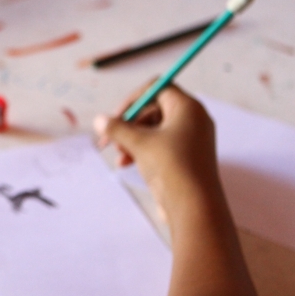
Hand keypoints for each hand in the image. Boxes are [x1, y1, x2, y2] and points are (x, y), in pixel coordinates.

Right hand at [94, 84, 220, 215]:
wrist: (194, 207)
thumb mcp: (139, 143)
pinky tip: (126, 164)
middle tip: (110, 139)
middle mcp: (192, 120)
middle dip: (129, 124)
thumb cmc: (171, 167)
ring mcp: (190, 139)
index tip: (116, 116)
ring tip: (119, 156)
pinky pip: (160, 145)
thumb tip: (99, 119)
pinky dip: (142, 151)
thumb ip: (117, 128)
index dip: (134, 99)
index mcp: (188, 108)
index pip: (157, 88)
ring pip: (154, 129)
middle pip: (153, 109)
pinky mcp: (186, 157)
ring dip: (132, 140)